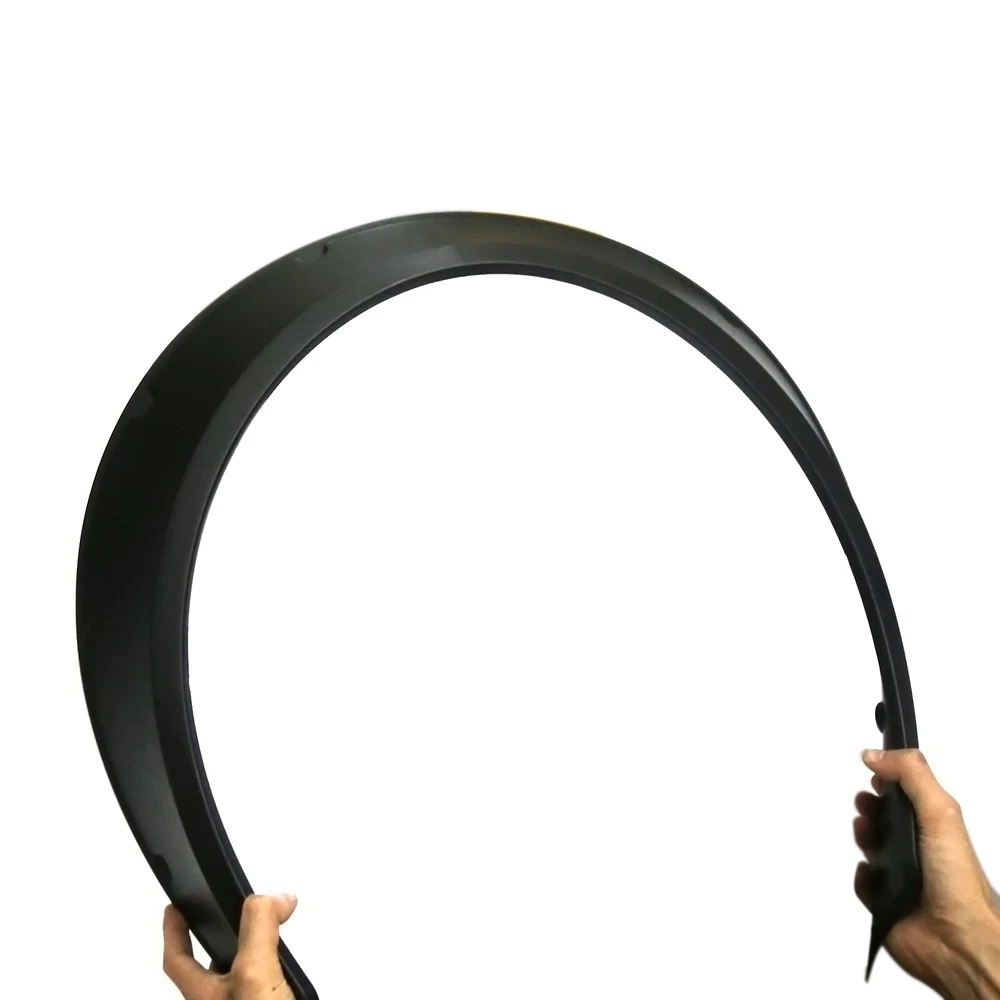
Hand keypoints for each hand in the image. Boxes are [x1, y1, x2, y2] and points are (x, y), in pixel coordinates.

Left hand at [163, 894, 297, 999]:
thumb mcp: (254, 971)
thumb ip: (258, 929)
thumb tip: (273, 897)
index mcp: (205, 994)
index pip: (176, 960)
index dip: (172, 932)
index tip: (174, 907)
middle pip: (210, 966)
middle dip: (221, 935)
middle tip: (231, 911)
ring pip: (241, 972)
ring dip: (253, 949)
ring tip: (270, 930)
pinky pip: (266, 983)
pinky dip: (275, 966)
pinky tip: (290, 964)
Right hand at [855, 749, 999, 996]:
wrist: (957, 941)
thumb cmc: (957, 880)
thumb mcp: (941, 813)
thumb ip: (912, 776)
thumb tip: (875, 754)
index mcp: (935, 825)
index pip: (908, 792)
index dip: (888, 777)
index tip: (873, 768)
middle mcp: (919, 847)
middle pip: (885, 816)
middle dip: (869, 805)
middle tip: (865, 804)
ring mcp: (902, 874)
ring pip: (870, 846)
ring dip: (863, 835)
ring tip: (866, 834)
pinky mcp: (885, 900)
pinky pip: (862, 881)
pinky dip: (861, 876)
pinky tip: (871, 874)